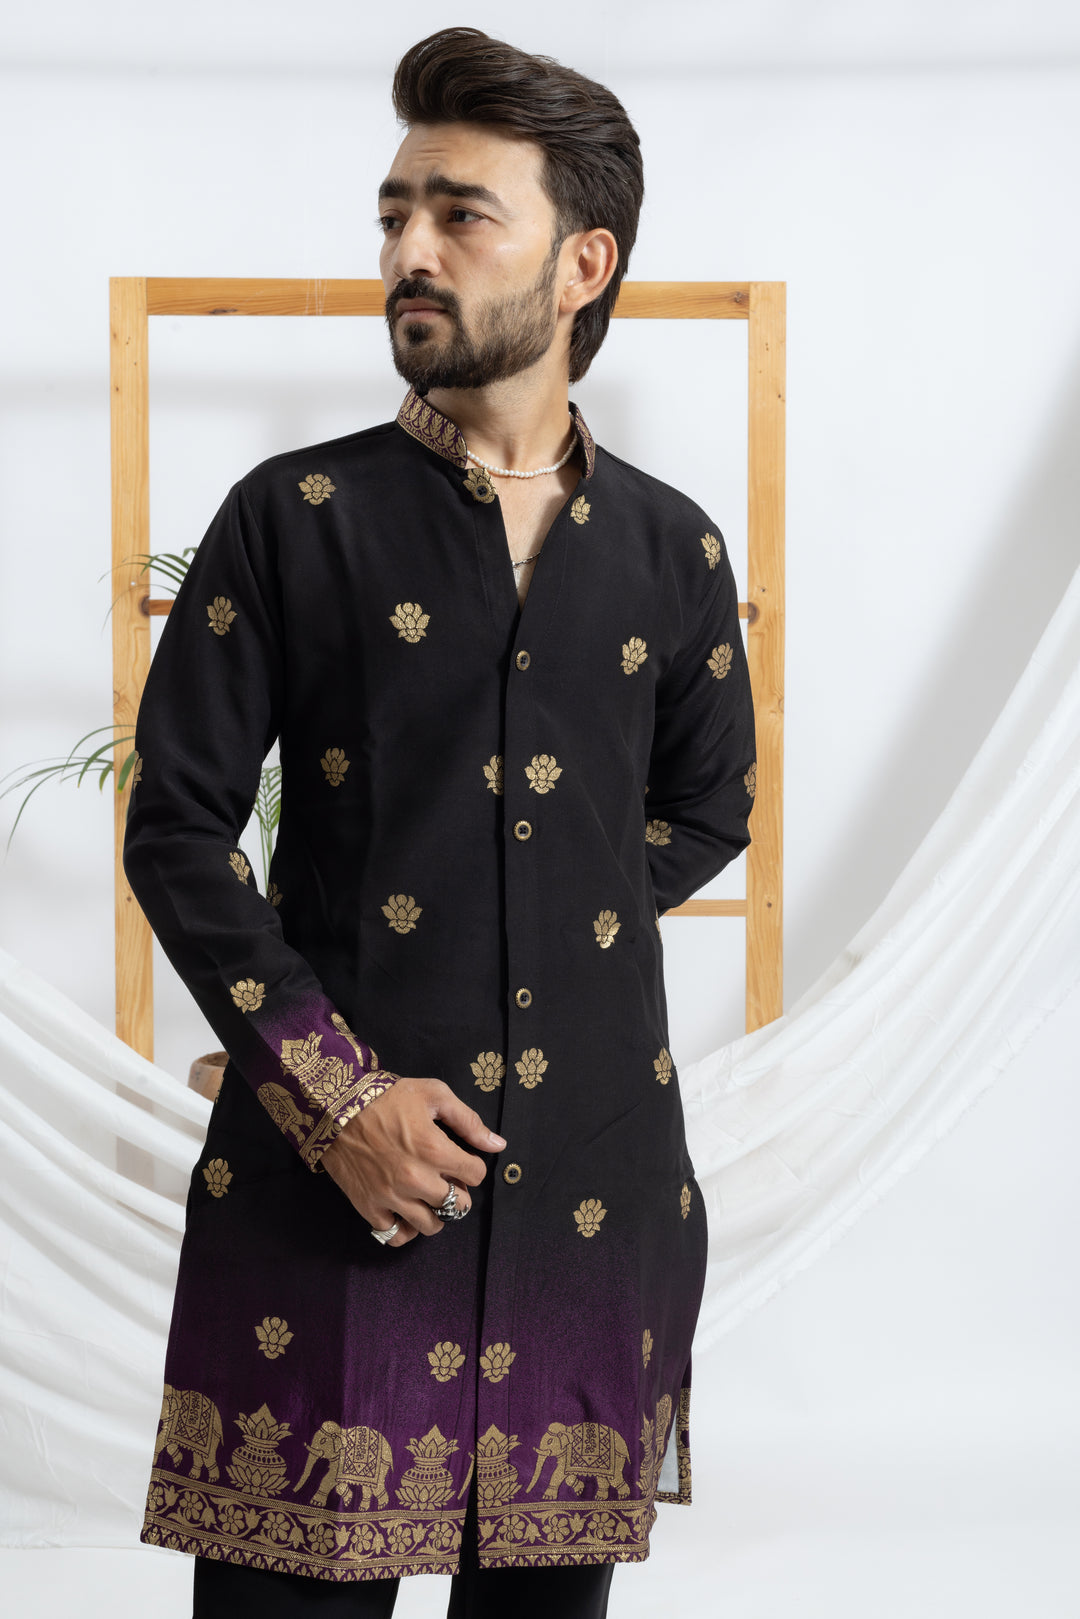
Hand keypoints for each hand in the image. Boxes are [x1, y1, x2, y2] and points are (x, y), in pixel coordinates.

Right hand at [320, 1076, 505, 1247]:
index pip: (476, 1175)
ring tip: (427, 1196)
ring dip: (436, 1212)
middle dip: (458, 1191)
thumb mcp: (433, 1094)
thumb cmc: (385, 1097)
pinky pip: (396, 1235)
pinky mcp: (369, 1207)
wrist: (334, 1108)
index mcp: (435, 1150)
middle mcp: (416, 1180)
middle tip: (445, 1178)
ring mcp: (392, 1197)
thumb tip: (498, 1145)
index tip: (459, 1159)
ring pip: (432, 1226)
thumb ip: (468, 1121)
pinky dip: (405, 1228)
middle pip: (459, 1205)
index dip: (472, 1166)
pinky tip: (406, 1212)